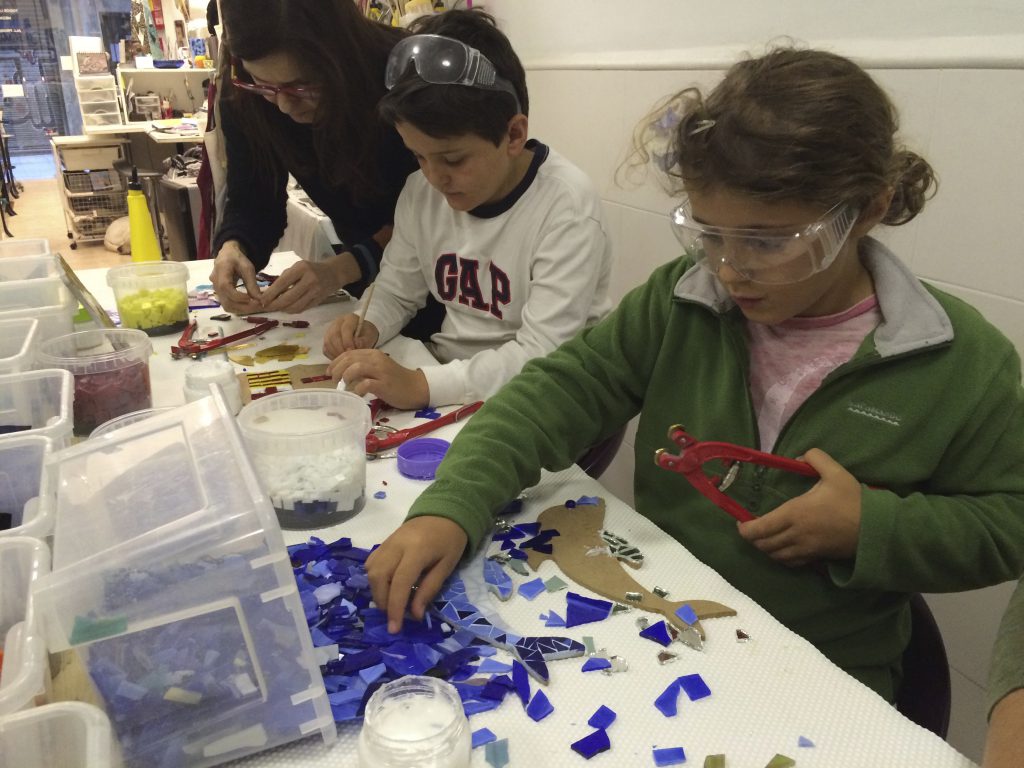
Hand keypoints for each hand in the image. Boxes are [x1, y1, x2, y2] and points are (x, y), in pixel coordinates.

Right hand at [209, 240, 262, 313]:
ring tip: (254, 307)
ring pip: (226, 305)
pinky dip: (238, 308)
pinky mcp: (220, 294)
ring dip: (241, 309)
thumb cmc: (237, 259)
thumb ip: (252, 283)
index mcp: (220, 271)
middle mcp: (215, 283)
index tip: (252, 299)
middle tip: (257, 306)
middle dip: (243, 306)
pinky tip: (248, 306)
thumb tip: (259, 299)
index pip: (225, 287)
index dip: (239, 296)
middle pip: (226, 300)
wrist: (227, 256)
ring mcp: (216, 290)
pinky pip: (227, 304)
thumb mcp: (247, 267)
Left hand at [260, 252, 359, 313]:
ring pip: (295, 306)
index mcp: (302, 268)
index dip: (270, 293)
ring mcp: (316, 291)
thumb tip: (269, 293)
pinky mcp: (319, 300)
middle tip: (266, 307)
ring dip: (283, 309)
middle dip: (274, 304)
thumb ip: (285, 278)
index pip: (282, 283)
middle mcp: (310, 280)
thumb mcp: (298, 267)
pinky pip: (302, 309)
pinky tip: (287, 307)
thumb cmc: (311, 269)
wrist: (333, 273)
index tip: (261, 300)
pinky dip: (292, 310)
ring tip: (276, 307)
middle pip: (288, 298)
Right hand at [323, 313, 378, 357]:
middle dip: (340, 348)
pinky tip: (340, 360)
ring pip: (328, 342)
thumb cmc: (367, 335)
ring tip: (344, 360)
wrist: (363, 336)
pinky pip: (326, 349)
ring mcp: (330, 330)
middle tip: (347, 358)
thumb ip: (364, 340)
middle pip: (334, 335)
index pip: (346, 328)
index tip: (352, 351)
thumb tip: (356, 344)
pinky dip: (332, 356)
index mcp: (350, 318)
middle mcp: (338, 322)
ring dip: (335, 353)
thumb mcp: (370, 336)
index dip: (348, 341)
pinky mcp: (327, 339)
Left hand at [327, 348, 428, 408]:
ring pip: (356, 368)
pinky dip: (358, 389)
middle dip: (337, 369)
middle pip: (350, 359)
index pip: (349, 353)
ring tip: (343, 386)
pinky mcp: (384, 384)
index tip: (328, 372)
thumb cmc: (395, 380)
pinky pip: (366, 384)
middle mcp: (376, 359)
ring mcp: (381, 371)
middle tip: (333, 380)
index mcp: (373, 354)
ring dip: (345, 376)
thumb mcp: (377, 369)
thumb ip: (363, 367)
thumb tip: (343, 372)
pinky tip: (357, 394)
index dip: (335, 362)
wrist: (415, 388)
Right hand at [365, 516, 467, 632]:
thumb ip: (429, 589)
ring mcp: (387, 542)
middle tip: (394, 616)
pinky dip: (374, 579)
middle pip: (379, 577)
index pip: (400, 582)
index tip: (394, 628)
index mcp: (417, 550)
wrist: (443, 513)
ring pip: (371, 571)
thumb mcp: (446, 566)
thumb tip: (414, 615)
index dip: (395, 607)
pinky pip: (371, 562)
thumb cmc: (450, 541)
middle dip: (383, 602)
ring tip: (390, 603)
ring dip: (377, 592)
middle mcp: (397, 545)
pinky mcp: (384, 542)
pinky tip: (385, 586)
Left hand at [736, 448, 861, 566]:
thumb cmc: (853, 500)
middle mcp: (796, 534)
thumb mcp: (836, 472)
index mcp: (795, 513)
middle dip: (753, 538)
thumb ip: (815, 458)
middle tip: (750, 528)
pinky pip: (790, 562)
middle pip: (764, 544)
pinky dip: (780, 557)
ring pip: (775, 555)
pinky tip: (781, 549)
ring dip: (765, 548)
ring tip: (764, 537)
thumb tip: (799, 455)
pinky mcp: (816, 557)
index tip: (740, 523)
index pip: (760, 528)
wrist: (876, 529)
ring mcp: (805, 549)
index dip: (745, 529)